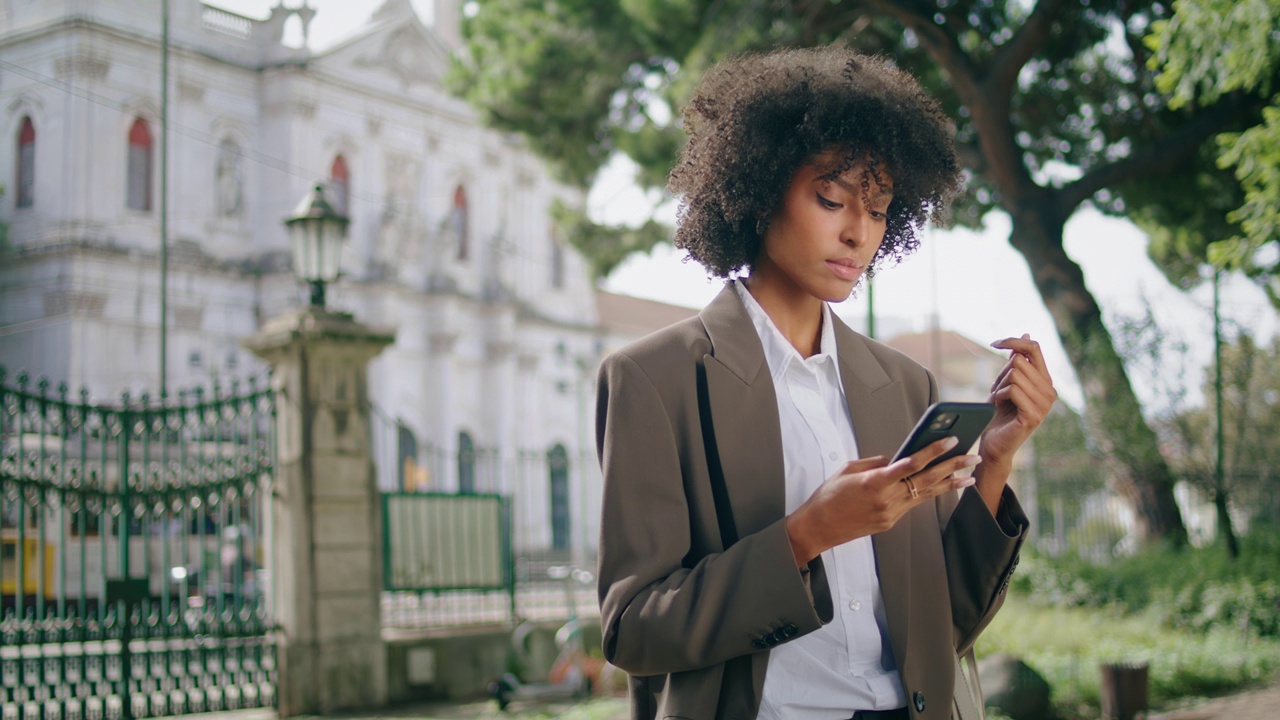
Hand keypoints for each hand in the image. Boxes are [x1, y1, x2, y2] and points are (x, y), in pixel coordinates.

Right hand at [785, 437, 981, 565]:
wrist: (818, 528)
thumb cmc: (828, 495)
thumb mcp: (848, 470)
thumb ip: (875, 463)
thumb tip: (896, 459)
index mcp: (874, 482)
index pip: (910, 464)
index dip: (932, 451)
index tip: (951, 440)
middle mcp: (887, 499)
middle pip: (926, 480)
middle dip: (952, 467)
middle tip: (972, 457)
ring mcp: (891, 513)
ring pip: (926, 494)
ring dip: (949, 483)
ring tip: (970, 475)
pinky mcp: (890, 522)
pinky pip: (913, 503)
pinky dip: (930, 493)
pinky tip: (943, 486)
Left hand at [980, 334, 1056, 472]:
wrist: (994, 443)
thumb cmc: (998, 413)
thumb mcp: (1006, 382)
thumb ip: (1016, 361)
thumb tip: (1027, 335)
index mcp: (1045, 381)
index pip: (1034, 348)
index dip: (1013, 341)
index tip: (994, 343)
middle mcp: (1050, 392)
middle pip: (1019, 361)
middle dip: (1001, 374)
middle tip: (997, 392)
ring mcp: (1044, 405)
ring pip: (1015, 374)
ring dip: (999, 387)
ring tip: (999, 401)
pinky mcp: (1034, 415)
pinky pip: (1012, 390)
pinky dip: (999, 395)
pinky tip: (999, 406)